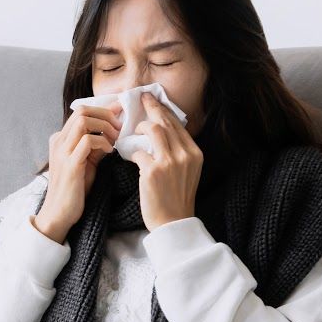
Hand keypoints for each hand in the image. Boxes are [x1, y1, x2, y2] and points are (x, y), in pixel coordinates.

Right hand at [35, 103, 121, 242]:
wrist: (59, 213)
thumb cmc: (74, 189)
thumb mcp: (86, 162)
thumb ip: (95, 146)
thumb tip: (112, 133)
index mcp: (60, 139)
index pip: (81, 111)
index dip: (102, 110)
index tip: (119, 114)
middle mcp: (59, 141)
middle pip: (82, 111)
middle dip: (105, 115)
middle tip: (119, 127)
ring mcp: (62, 152)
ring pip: (83, 121)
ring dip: (105, 126)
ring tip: (115, 138)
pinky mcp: (70, 164)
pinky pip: (87, 140)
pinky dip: (102, 142)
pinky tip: (109, 151)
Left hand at [123, 90, 202, 229]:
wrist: (173, 223)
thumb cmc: (176, 198)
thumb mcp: (187, 171)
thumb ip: (179, 152)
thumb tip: (162, 131)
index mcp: (195, 153)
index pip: (178, 124)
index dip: (164, 110)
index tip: (153, 100)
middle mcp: (185, 154)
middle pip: (166, 121)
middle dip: (151, 107)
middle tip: (141, 98)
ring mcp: (169, 162)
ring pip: (152, 130)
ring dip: (139, 129)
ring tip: (133, 134)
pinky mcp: (153, 171)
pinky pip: (137, 151)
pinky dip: (130, 152)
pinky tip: (127, 154)